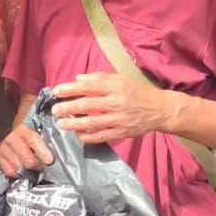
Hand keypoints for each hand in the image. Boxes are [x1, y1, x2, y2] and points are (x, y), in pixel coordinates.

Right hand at [0, 123, 52, 177]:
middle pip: (26, 159)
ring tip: (32, 167)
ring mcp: (5, 147)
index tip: (49, 161)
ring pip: (18, 167)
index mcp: (25, 130)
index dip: (42, 152)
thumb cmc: (33, 138)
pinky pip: (10, 171)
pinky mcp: (0, 156)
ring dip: (27, 170)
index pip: (32, 141)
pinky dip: (17, 173)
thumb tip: (56, 155)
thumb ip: (48, 143)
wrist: (20, 135)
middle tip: (41, 166)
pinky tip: (22, 168)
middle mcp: (12, 138)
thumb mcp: (42, 135)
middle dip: (36, 165)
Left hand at [50, 72, 178, 143]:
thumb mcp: (122, 80)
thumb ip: (100, 78)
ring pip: (92, 122)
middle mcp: (117, 102)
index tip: (56, 91)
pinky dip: (88, 136)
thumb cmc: (139, 93)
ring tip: (61, 124)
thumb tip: (78, 78)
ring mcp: (119, 119)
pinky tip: (78, 135)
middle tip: (54, 110)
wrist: (161, 109)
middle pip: (87, 105)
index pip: (88, 87)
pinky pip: (101, 136)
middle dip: (67, 107)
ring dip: (74, 124)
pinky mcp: (122, 132)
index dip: (70, 89)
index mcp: (116, 87)